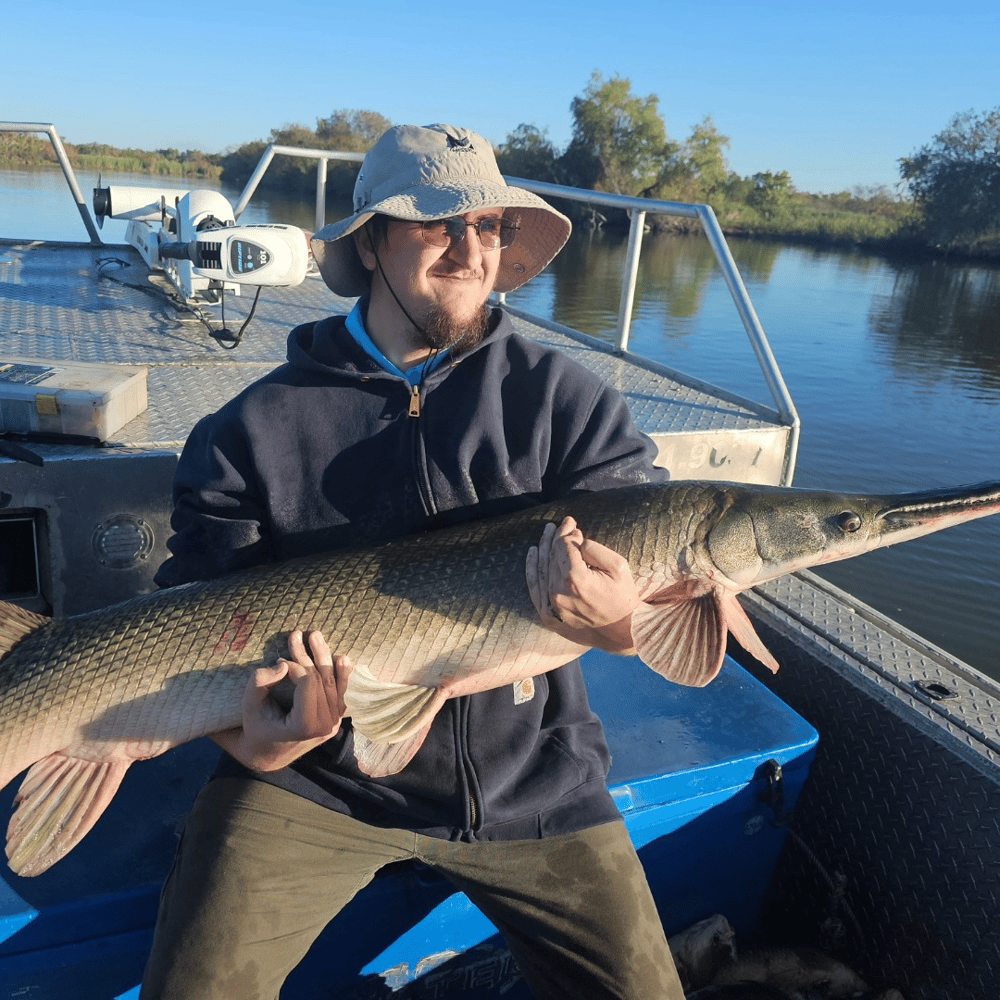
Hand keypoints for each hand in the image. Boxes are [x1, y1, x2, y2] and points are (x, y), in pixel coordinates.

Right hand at [215, 629, 350, 771]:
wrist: (267, 754)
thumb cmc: (256, 728)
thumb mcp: (250, 706)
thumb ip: (261, 683)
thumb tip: (284, 664)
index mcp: (304, 726)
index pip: (308, 683)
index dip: (295, 665)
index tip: (280, 660)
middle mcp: (324, 727)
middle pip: (321, 679)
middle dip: (308, 655)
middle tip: (297, 634)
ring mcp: (333, 724)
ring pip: (332, 682)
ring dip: (324, 657)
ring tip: (315, 636)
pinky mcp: (335, 719)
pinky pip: (341, 692)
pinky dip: (341, 674)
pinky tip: (342, 658)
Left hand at [526, 516, 638, 646]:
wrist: (622, 630)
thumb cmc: (623, 596)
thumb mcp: (618, 566)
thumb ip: (593, 548)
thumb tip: (573, 538)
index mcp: (576, 580)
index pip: (563, 546)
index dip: (567, 532)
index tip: (572, 522)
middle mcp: (559, 593)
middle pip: (552, 555)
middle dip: (556, 537)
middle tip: (563, 524)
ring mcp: (551, 606)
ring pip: (542, 568)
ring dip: (544, 547)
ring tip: (548, 532)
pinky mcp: (548, 615)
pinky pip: (535, 588)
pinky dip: (532, 569)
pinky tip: (533, 553)